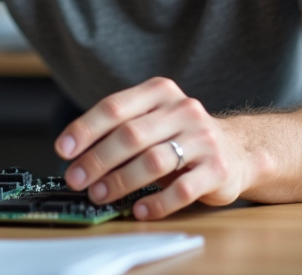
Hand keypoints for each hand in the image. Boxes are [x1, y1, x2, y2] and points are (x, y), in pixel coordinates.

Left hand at [55, 77, 252, 219]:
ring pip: (153, 161)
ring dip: (121, 181)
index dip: (85, 129)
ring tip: (100, 195)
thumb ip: (120, 128)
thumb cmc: (181, 136)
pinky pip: (182, 189)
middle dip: (97, 160)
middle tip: (76, 179)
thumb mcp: (153, 120)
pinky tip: (139, 209)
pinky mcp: (218, 169)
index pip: (115, 107)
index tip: (63, 149)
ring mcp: (203, 139)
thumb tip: (75, 154)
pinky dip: (157, 202)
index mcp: (160, 92)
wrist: (238, 150)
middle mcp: (183, 110)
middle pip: (130, 135)